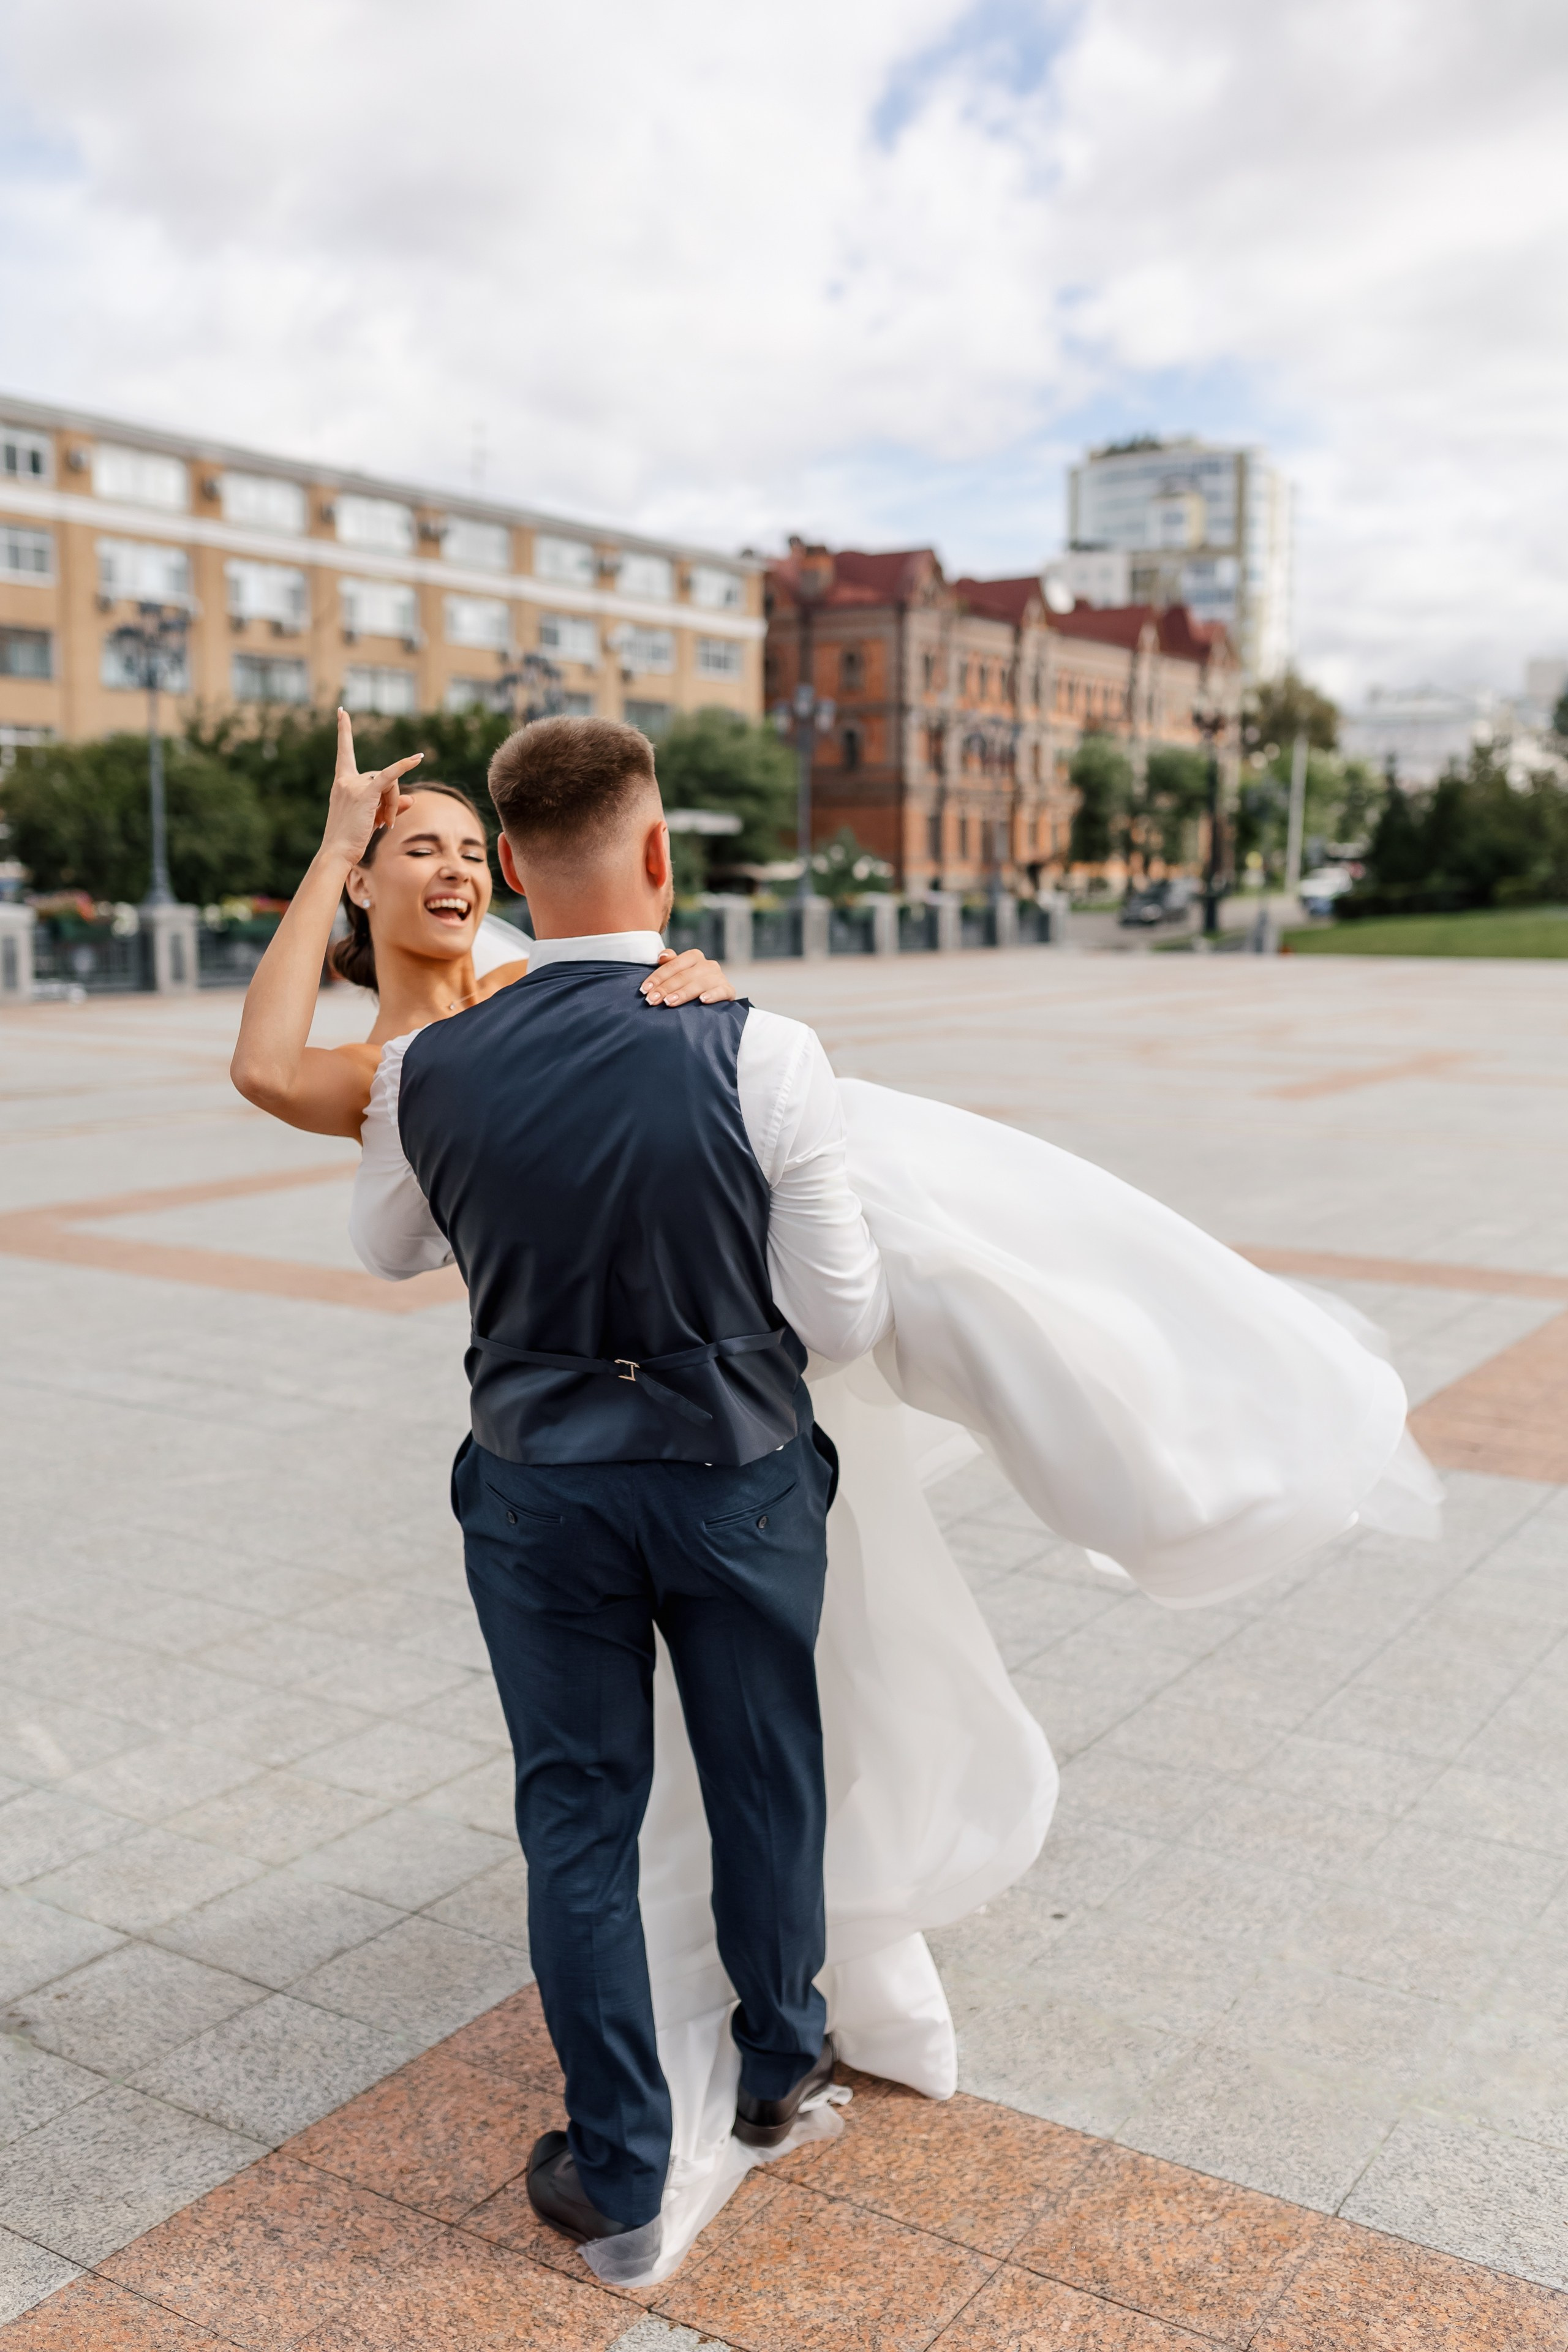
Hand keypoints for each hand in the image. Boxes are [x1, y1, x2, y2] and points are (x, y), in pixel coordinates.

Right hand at [319, 709, 423, 867]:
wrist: (338, 853)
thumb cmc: (351, 839)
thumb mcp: (372, 819)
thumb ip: (391, 805)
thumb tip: (412, 799)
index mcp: (342, 783)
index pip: (344, 752)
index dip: (344, 731)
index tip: (342, 712)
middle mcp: (346, 781)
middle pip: (382, 777)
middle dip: (391, 799)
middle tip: (388, 823)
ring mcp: (354, 786)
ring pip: (389, 784)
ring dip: (394, 804)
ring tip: (388, 824)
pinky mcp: (366, 794)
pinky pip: (390, 775)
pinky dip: (405, 766)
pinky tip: (418, 758)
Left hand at [642, 949, 735, 1005]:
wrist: (714, 997)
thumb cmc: (690, 984)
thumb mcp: (678, 973)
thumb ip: (669, 964)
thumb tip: (661, 956)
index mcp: (693, 956)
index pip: (673, 965)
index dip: (657, 977)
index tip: (644, 989)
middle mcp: (707, 964)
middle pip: (683, 976)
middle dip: (665, 988)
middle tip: (652, 1000)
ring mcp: (719, 977)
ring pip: (699, 983)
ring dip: (683, 993)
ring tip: (669, 1002)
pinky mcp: (728, 990)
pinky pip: (722, 991)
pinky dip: (712, 995)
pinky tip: (703, 1000)